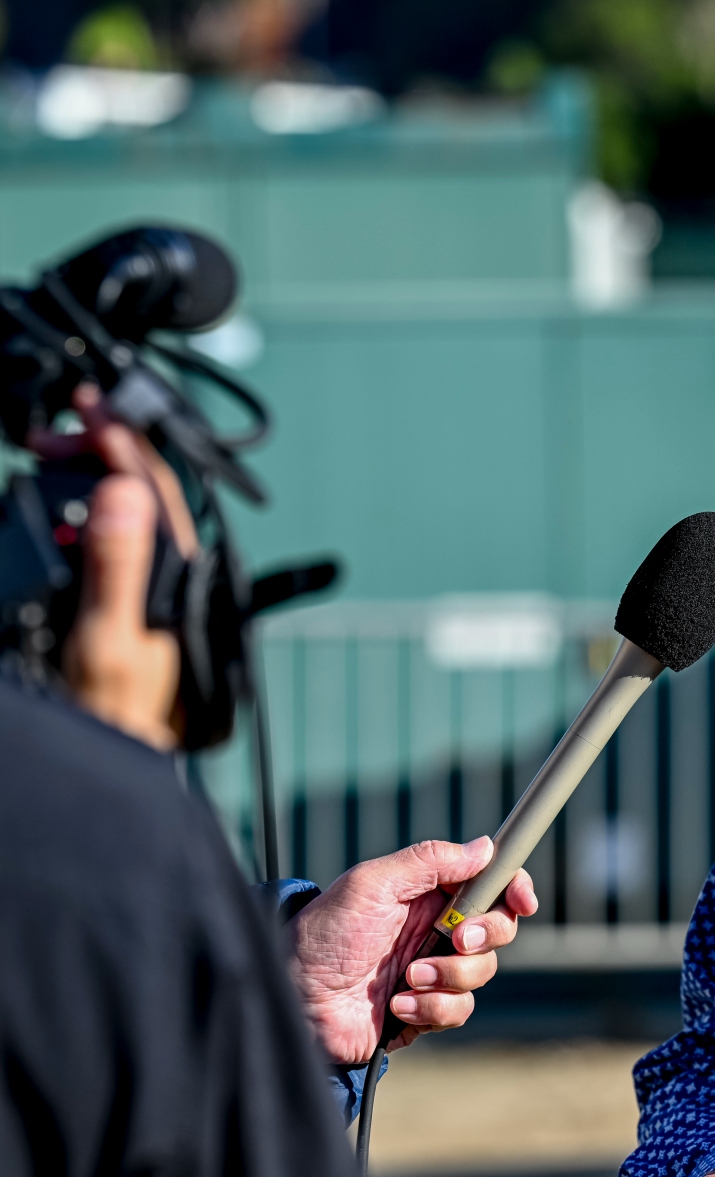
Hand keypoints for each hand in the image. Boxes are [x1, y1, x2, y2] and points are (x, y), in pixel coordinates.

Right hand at [55, 385, 201, 749]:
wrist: (117, 748)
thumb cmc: (118, 707)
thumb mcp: (107, 634)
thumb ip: (116, 565)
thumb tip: (123, 494)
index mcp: (176, 573)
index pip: (154, 490)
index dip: (123, 441)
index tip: (88, 408)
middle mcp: (173, 570)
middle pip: (144, 490)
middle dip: (104, 449)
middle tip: (54, 430)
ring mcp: (155, 579)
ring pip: (132, 507)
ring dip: (96, 473)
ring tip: (55, 453)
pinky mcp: (133, 592)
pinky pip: (120, 534)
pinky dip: (91, 506)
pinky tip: (71, 501)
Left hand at [287, 838, 537, 1062]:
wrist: (293, 1000)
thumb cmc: (322, 936)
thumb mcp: (371, 884)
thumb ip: (429, 861)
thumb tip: (485, 847)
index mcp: (428, 895)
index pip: (489, 883)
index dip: (514, 889)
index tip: (522, 901)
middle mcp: (436, 931)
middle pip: (498, 928)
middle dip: (486, 934)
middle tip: (453, 938)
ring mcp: (433, 972)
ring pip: (482, 971)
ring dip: (449, 974)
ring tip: (407, 977)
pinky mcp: (426, 1011)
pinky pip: (459, 1009)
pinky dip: (432, 1008)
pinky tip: (396, 1006)